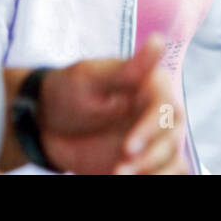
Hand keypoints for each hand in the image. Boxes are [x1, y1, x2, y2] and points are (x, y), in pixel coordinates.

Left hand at [37, 36, 187, 174]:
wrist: (47, 123)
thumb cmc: (67, 91)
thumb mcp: (90, 78)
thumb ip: (128, 69)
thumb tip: (159, 41)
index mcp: (152, 85)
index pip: (166, 109)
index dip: (150, 130)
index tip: (127, 149)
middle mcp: (158, 112)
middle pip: (172, 138)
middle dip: (149, 159)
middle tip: (118, 171)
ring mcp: (153, 139)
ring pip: (173, 161)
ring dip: (153, 173)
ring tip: (118, 177)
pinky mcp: (145, 162)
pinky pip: (167, 173)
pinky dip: (158, 179)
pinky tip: (128, 179)